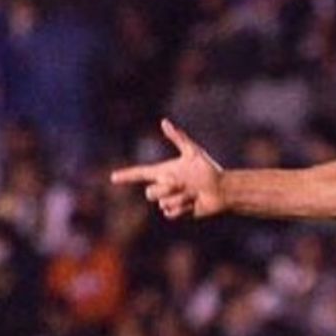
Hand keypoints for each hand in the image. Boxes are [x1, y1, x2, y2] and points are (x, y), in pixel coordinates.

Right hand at [110, 119, 225, 219]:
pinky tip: (194, 203)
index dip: (126, 176)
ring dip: (179, 198)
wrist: (221, 189)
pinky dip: (182, 207)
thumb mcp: (192, 152)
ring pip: (162, 203)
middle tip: (183, 183)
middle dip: (165, 188)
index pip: (140, 173)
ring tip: (193, 193)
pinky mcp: (177, 211)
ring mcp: (169, 199)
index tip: (113, 177)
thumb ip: (177, 138)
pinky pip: (170, 213)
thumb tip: (164, 121)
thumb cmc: (209, 170)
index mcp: (164, 172)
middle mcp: (164, 186)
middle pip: (150, 193)